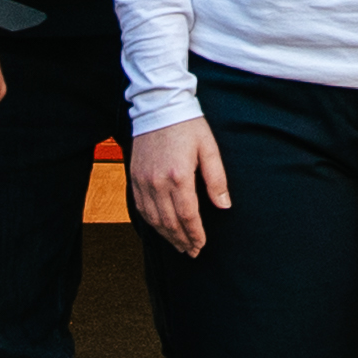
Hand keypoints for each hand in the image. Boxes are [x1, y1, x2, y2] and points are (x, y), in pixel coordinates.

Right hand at [128, 116, 230, 257]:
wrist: (159, 106)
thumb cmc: (188, 125)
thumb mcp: (209, 149)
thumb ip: (217, 180)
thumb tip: (224, 206)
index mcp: (179, 176)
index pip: (188, 216)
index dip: (195, 234)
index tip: (201, 245)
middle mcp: (157, 182)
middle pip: (169, 222)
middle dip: (182, 240)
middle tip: (192, 252)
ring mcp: (143, 180)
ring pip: (153, 219)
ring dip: (166, 236)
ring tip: (179, 246)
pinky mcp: (133, 177)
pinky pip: (140, 208)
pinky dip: (151, 223)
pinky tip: (160, 229)